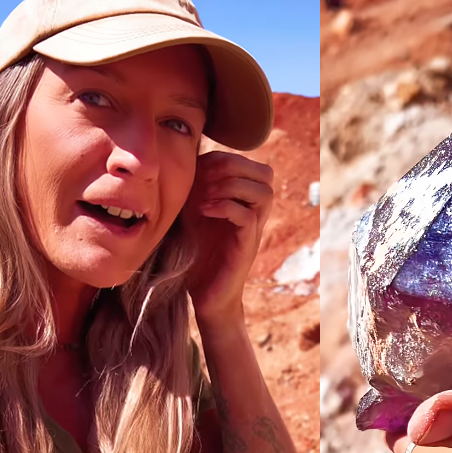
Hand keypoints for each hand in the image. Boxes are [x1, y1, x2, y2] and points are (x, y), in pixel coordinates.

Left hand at [184, 151, 272, 320]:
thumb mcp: (192, 212)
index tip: (197, 170)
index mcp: (244, 200)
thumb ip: (195, 187)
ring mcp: (253, 229)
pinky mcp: (247, 246)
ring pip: (264, 192)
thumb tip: (185, 160)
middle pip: (266, 173)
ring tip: (206, 196)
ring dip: (232, 186)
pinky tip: (204, 211)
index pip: (250, 163)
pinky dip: (225, 207)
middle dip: (233, 167)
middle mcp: (254, 212)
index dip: (224, 158)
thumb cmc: (196, 253)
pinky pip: (247, 216)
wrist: (205, 294)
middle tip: (205, 178)